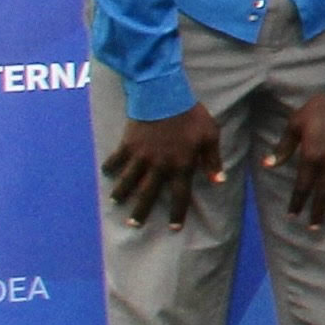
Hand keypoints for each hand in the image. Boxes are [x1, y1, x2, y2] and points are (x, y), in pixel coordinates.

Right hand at [101, 106, 226, 227]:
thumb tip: (219, 181)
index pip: (180, 195)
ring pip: (129, 180)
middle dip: (141, 211)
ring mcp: (141, 156)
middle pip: (149, 194)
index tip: (173, 227)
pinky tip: (106, 173)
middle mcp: (160, 165)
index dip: (177, 212)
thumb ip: (212, 160)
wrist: (164, 96)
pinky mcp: (128, 144)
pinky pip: (116, 159)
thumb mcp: (210, 135)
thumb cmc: (191, 115)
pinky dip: (110, 166)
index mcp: (181, 165)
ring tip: (115, 202)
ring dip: (121, 192)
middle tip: (133, 224)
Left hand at [271, 89, 324, 226]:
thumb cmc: (319, 109)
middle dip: (318, 212)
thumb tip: (268, 164)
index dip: (297, 202)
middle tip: (314, 227)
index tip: (292, 215)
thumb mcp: (295, 124)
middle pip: (323, 194)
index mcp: (312, 158)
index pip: (303, 187)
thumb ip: (284, 147)